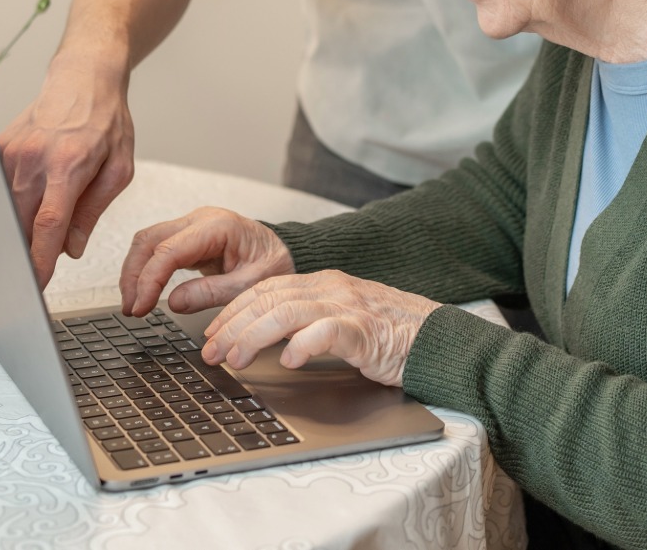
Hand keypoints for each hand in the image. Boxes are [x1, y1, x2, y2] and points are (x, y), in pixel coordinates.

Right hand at [0, 59, 134, 285]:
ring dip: (16, 230)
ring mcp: (9, 152)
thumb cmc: (106, 120)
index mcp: (67, 164)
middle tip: (31, 277)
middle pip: (19, 222)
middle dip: (23, 253)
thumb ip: (93, 211)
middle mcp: (32, 158)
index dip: (38, 260)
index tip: (35, 285)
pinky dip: (10, 207)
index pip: (47, 225)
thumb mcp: (119, 168)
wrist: (83, 76)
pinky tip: (23, 213)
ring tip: (29, 246)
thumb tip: (71, 249)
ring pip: (6, 209)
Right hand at [119, 207, 294, 315]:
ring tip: (134, 304)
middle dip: (134, 275)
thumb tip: (173, 302)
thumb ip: (212, 292)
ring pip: (148, 242)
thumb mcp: (250, 285)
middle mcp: (200, 220)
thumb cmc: (275, 264)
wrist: (286, 252)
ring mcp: (192, 226)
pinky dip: (146, 270)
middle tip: (132, 308)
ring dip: (135, 272)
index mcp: (218, 226)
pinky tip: (144, 292)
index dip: (149, 279)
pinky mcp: (189, 238)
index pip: (168, 250)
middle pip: (149, 239)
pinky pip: (158, 249)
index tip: (141, 306)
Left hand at [201, 271, 440, 387]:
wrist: (438, 338)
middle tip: (209, 352)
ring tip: (234, 360)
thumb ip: (308, 322)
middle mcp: (332, 289)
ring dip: (252, 336)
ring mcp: (349, 307)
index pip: (265, 288)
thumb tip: (264, 342)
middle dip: (231, 325)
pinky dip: (302, 345)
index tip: (210, 333)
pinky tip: (288, 362)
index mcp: (323, 284)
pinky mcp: (366, 331)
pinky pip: (327, 332)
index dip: (232, 310)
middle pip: (267, 298)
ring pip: (286, 312)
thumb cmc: (390, 336)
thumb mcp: (342, 320)